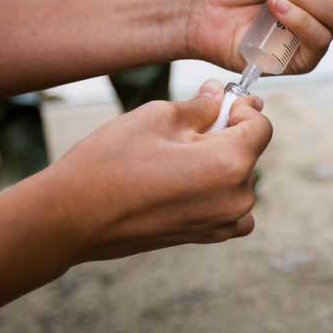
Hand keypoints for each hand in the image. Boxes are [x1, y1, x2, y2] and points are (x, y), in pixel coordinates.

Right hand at [37, 80, 272, 262]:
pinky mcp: (206, 237)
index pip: (261, 124)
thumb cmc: (111, 163)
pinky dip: (218, 193)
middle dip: (226, 133)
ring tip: (174, 156)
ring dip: (219, 162)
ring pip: (239, 178)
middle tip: (184, 127)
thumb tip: (219, 95)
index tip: (218, 101)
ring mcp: (223, 222)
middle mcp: (237, 197)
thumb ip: (200, 106)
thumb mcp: (158, 117)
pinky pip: (231, 209)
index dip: (241, 107)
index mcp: (231, 163)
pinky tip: (183, 183)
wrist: (72, 217)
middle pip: (250, 152)